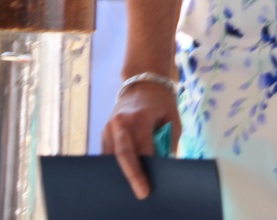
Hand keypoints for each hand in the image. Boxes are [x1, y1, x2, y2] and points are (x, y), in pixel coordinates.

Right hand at [101, 82, 179, 198]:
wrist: (142, 83)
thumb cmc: (161, 103)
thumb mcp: (172, 118)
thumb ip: (168, 142)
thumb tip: (164, 167)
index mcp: (139, 116)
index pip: (142, 148)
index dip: (145, 169)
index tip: (149, 187)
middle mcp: (120, 122)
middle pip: (123, 155)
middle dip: (132, 176)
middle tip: (142, 194)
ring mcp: (109, 128)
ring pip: (113, 158)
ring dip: (122, 173)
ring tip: (135, 185)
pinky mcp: (104, 133)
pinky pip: (108, 155)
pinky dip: (117, 166)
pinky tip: (126, 175)